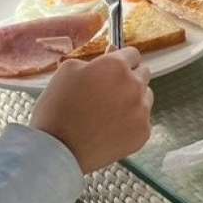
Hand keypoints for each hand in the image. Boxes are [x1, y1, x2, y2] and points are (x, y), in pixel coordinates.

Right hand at [32, 48, 153, 172]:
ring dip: (133, 99)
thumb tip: (112, 53)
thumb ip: (95, 59)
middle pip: (143, 73)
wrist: (56, 150)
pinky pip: (143, 120)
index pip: (132, 54)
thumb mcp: (68, 71)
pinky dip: (131, 122)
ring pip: (145, 96)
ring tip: (108, 112)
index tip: (113, 69)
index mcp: (116, 66)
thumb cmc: (57, 109)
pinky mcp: (142, 133)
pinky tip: (111, 128)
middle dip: (129, 78)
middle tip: (108, 91)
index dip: (121, 60)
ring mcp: (141, 111)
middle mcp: (134, 86)